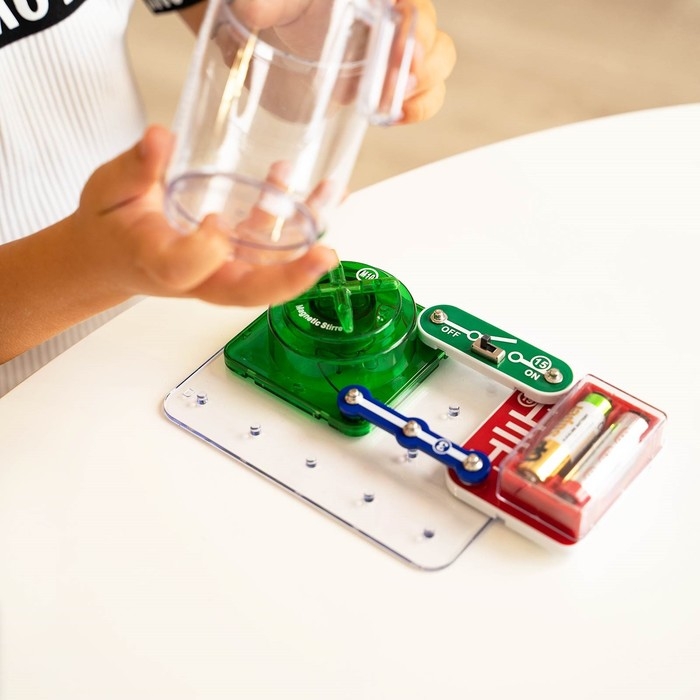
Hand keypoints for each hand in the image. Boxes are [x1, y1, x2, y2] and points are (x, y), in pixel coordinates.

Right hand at [74, 125, 337, 306]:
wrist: (116, 255)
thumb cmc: (112, 226)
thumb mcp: (110, 191)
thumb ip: (135, 168)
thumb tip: (159, 138)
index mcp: (158, 263)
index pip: (182, 269)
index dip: (203, 252)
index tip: (213, 223)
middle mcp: (199, 275)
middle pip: (246, 290)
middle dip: (288, 278)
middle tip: (324, 257)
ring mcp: (225, 268)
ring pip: (271, 268)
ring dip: (309, 239)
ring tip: (334, 198)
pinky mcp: (239, 255)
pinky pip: (276, 245)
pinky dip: (302, 220)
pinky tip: (323, 190)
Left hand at [230, 0, 455, 123]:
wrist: (277, 44)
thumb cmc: (282, 12)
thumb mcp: (274, 5)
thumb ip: (269, 3)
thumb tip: (249, 9)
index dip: (411, 11)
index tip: (403, 28)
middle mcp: (388, 14)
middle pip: (427, 24)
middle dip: (424, 50)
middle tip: (404, 73)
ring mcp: (393, 50)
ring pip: (437, 56)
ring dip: (428, 80)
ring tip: (400, 98)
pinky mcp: (389, 82)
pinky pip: (424, 92)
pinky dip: (421, 106)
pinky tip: (398, 114)